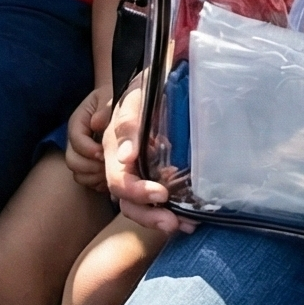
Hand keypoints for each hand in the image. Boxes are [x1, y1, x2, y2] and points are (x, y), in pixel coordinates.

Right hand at [64, 89, 107, 192]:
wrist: (122, 99)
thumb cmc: (115, 95)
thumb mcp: (110, 94)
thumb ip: (104, 107)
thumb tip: (97, 123)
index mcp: (78, 122)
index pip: (76, 141)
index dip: (89, 149)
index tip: (104, 152)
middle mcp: (76, 140)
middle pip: (73, 161)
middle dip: (91, 166)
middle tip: (109, 164)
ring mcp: (82, 154)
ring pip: (79, 174)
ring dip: (95, 176)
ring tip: (112, 170)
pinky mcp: (90, 165)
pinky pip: (88, 182)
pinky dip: (99, 183)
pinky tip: (113, 176)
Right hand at [102, 75, 192, 234]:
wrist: (162, 77)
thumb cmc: (147, 85)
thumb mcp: (137, 97)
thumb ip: (129, 123)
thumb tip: (126, 157)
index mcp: (114, 149)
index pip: (119, 181)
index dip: (136, 192)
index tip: (161, 194)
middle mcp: (124, 165)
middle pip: (127, 201)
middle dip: (148, 215)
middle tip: (173, 224)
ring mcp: (139, 171)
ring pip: (141, 205)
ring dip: (160, 219)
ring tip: (184, 226)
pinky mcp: (155, 172)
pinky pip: (158, 198)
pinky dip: (172, 210)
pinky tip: (189, 217)